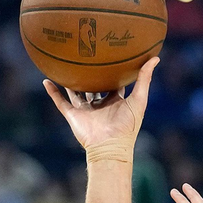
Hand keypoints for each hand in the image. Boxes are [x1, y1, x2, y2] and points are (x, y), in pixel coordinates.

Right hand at [43, 58, 158, 150]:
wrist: (110, 147)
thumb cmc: (128, 126)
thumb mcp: (139, 99)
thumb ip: (145, 79)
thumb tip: (156, 57)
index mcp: (116, 102)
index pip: (114, 84)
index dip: (113, 71)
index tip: (111, 56)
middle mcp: (100, 105)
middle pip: (94, 87)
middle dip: (90, 75)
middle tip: (86, 56)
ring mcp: (85, 111)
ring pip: (76, 93)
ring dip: (70, 82)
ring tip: (63, 66)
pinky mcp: (73, 116)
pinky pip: (60, 102)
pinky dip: (53, 92)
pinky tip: (46, 80)